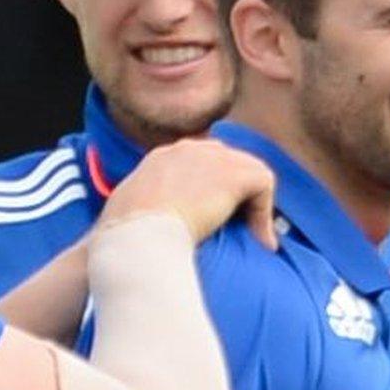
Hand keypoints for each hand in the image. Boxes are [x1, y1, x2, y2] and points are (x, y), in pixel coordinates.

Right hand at [105, 138, 277, 248]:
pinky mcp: (233, 174)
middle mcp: (188, 150)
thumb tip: (139, 233)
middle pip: (228, 159)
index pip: (199, 161)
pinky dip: (265, 212)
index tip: (215, 213)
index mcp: (162, 158)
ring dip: (255, 204)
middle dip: (238, 189)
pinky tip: (262, 240)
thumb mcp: (128, 217)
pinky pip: (263, 184)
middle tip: (243, 222)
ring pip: (249, 171)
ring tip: (256, 237)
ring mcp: (211, 158)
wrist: (136, 235)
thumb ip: (147, 214)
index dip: (213, 186)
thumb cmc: (124, 236)